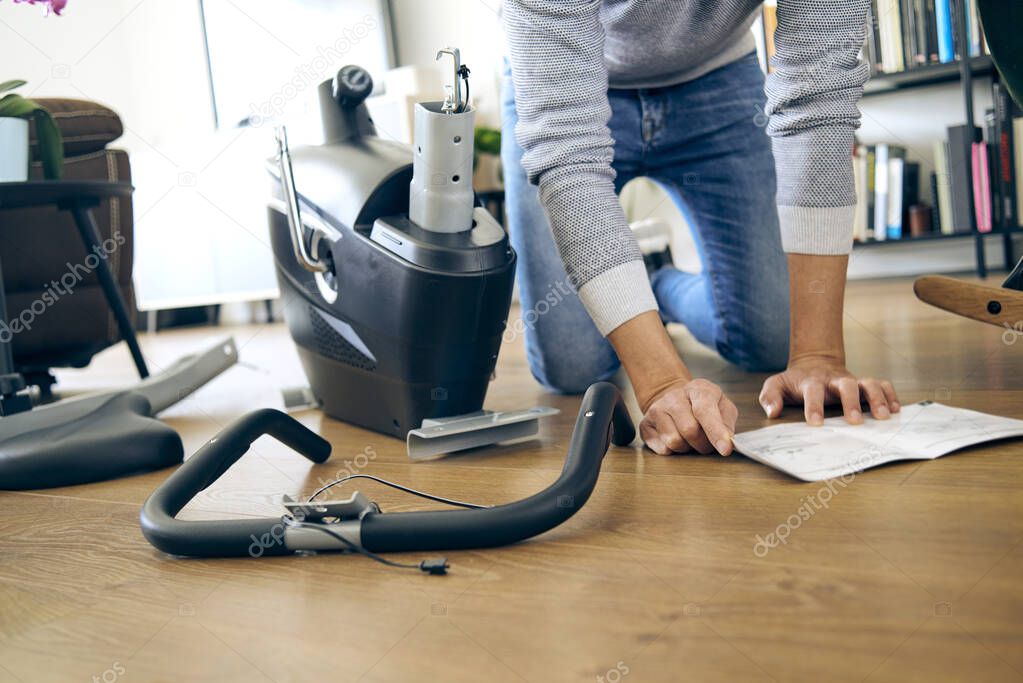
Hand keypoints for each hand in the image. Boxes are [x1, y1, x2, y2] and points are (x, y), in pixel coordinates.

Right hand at [639, 378, 737, 455]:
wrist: (674, 399)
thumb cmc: (702, 406)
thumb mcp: (722, 406)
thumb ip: (727, 422)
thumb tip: (727, 440)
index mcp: (697, 389)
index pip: (704, 411)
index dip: (716, 432)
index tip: (725, 449)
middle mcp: (673, 397)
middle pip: (690, 431)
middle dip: (703, 444)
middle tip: (706, 442)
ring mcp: (657, 410)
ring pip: (674, 442)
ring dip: (687, 448)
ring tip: (690, 439)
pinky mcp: (645, 425)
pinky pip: (662, 448)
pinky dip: (674, 451)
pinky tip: (677, 438)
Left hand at [758, 354, 899, 425]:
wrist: (813, 363)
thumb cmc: (794, 381)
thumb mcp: (776, 385)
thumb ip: (770, 396)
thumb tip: (772, 412)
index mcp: (811, 382)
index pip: (813, 391)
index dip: (814, 406)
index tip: (815, 423)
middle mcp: (834, 380)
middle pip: (846, 385)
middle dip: (851, 402)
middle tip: (855, 422)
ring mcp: (851, 380)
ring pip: (868, 383)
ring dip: (877, 398)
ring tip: (884, 417)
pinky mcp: (864, 383)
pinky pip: (881, 384)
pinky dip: (890, 394)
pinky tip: (896, 410)